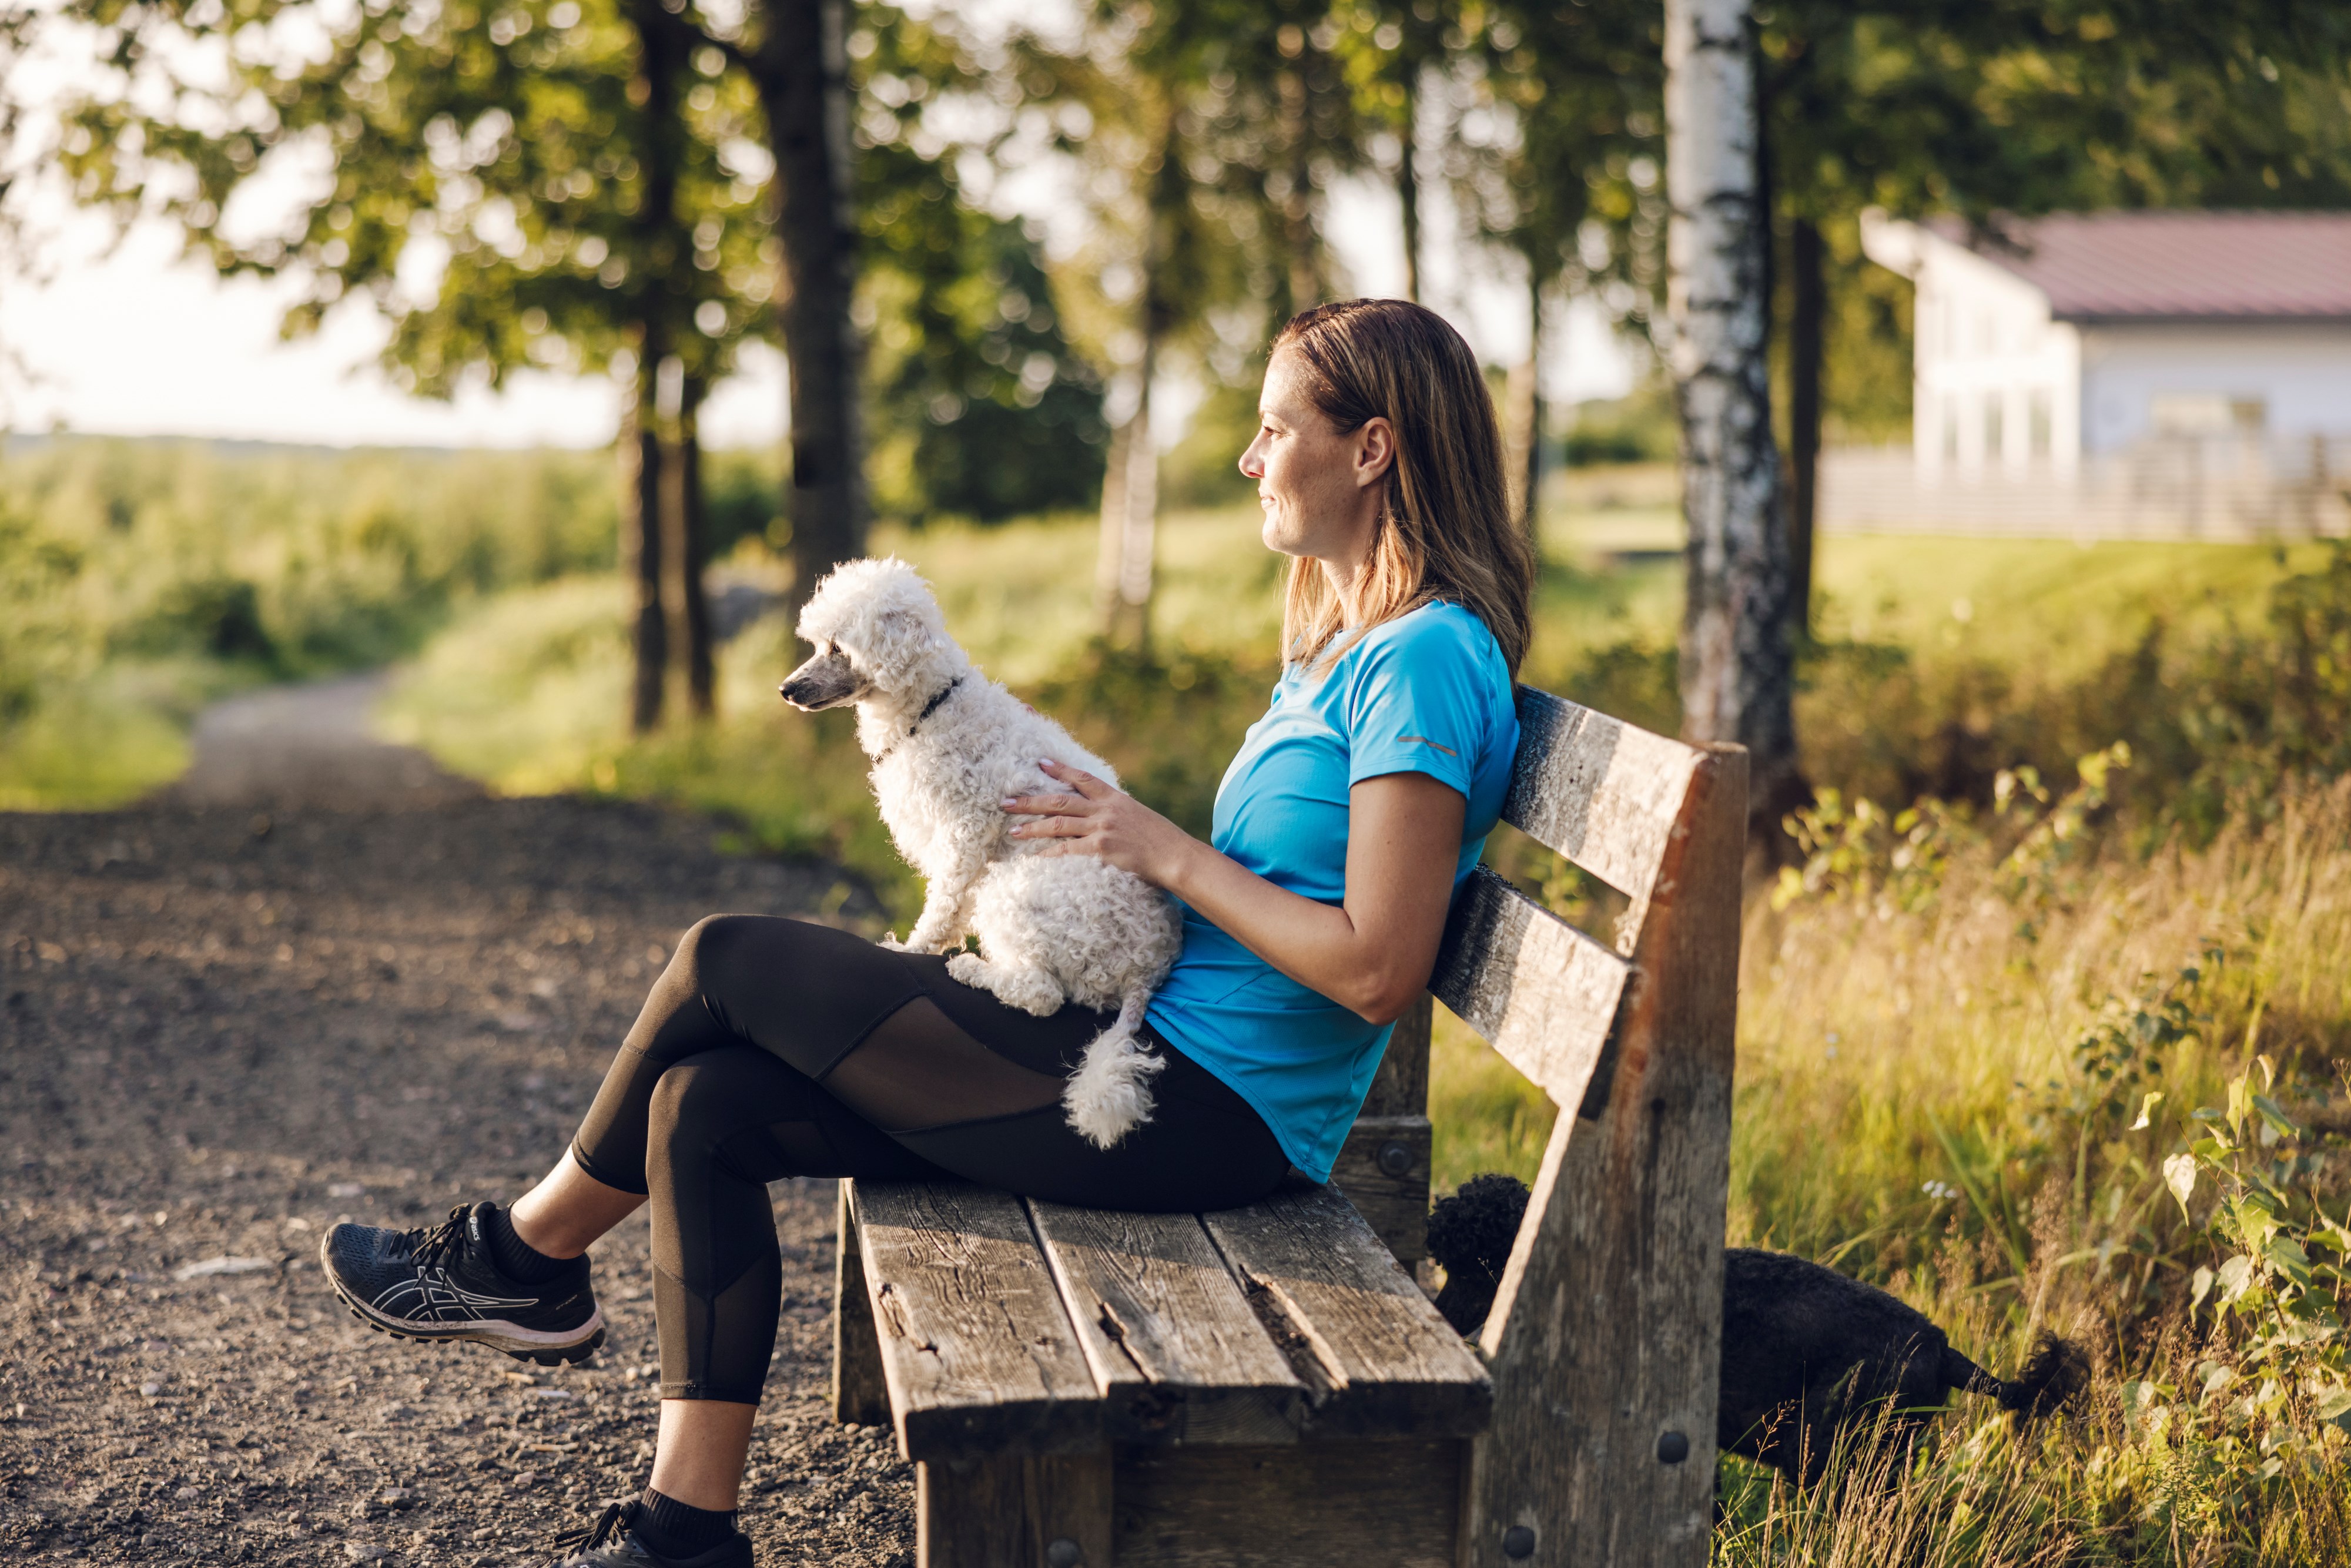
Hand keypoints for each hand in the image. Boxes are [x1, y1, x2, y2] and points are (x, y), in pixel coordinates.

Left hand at [1004, 760, 1195, 887]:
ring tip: (1012, 831)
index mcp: (1114, 798)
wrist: (1176, 856)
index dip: (1060, 769)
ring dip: (1032, 828)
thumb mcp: (1138, 817)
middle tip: (1006, 801)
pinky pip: (1066, 851)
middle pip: (1060, 800)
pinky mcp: (1101, 850)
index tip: (1040, 762)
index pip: (1082, 778)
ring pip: (1057, 824)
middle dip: (1030, 800)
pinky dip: (1048, 855)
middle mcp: (1105, 810)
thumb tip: (1098, 814)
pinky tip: (1033, 859)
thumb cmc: (1160, 840)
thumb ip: (1116, 812)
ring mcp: (1102, 829)